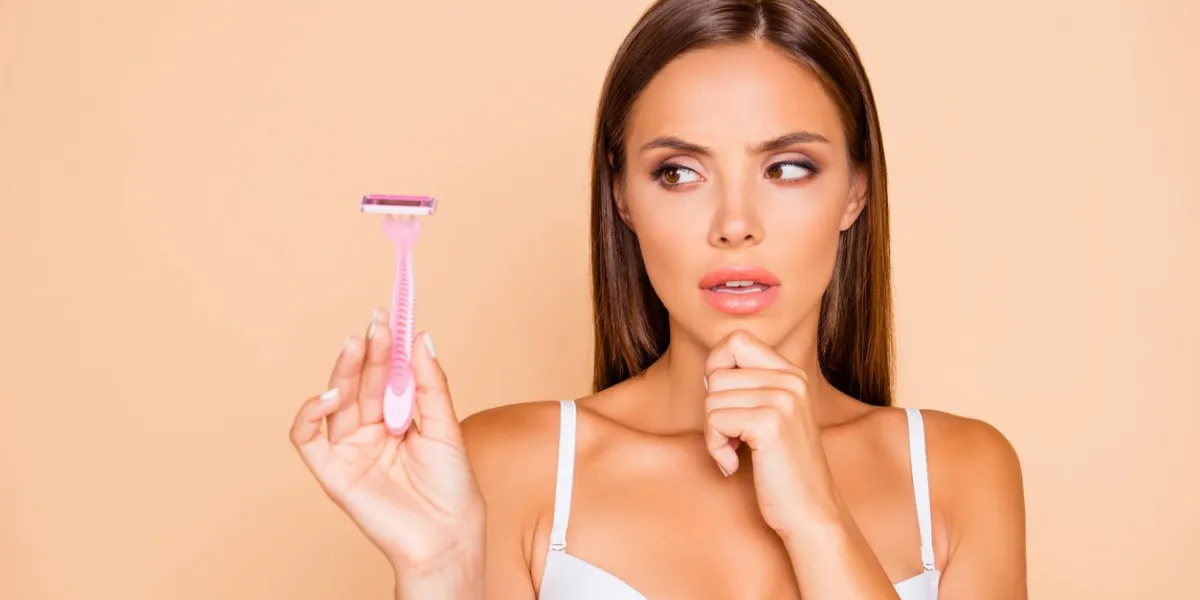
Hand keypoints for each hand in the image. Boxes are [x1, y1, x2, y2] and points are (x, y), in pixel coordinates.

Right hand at [289, 308, 483, 594]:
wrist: (449, 535)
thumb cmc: (452, 487)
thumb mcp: (445, 425)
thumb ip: (430, 383)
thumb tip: (420, 337)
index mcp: (397, 417)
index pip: (385, 373)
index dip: (386, 345)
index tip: (393, 315)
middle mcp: (370, 429)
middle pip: (361, 381)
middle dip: (368, 351)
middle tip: (378, 325)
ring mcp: (349, 449)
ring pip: (336, 399)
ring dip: (344, 370)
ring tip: (359, 344)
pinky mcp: (332, 471)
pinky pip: (306, 437)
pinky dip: (310, 412)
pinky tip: (332, 394)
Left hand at [703, 330, 841, 540]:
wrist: (810, 512)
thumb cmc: (783, 470)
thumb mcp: (772, 417)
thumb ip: (750, 387)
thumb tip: (709, 371)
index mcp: (792, 374)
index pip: (736, 339)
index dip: (717, 367)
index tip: (725, 402)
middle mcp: (790, 380)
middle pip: (717, 372)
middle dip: (713, 409)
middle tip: (732, 438)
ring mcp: (783, 400)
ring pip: (711, 398)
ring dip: (714, 433)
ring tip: (737, 452)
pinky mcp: (769, 425)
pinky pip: (714, 421)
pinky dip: (715, 447)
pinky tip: (733, 464)